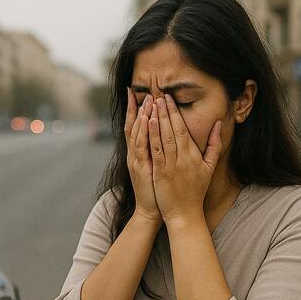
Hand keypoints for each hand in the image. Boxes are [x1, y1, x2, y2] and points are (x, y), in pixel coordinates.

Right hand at [124, 88, 162, 223]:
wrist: (152, 209)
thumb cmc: (158, 189)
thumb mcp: (158, 168)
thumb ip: (160, 152)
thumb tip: (166, 138)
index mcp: (140, 152)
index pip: (138, 126)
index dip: (138, 110)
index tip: (140, 94)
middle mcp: (135, 153)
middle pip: (134, 126)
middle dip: (137, 107)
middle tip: (141, 90)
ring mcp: (136, 159)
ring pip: (136, 132)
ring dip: (141, 115)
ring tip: (145, 98)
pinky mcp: (140, 166)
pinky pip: (141, 145)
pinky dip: (142, 131)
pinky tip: (146, 118)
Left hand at [148, 93, 222, 224]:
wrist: (185, 213)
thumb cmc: (196, 190)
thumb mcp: (209, 167)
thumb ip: (214, 145)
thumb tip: (219, 125)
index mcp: (193, 155)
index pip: (183, 129)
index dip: (175, 113)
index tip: (168, 99)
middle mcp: (182, 158)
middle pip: (172, 130)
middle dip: (165, 111)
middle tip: (158, 95)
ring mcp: (170, 165)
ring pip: (163, 138)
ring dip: (157, 119)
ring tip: (151, 104)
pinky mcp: (160, 173)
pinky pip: (155, 151)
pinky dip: (151, 136)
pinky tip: (147, 124)